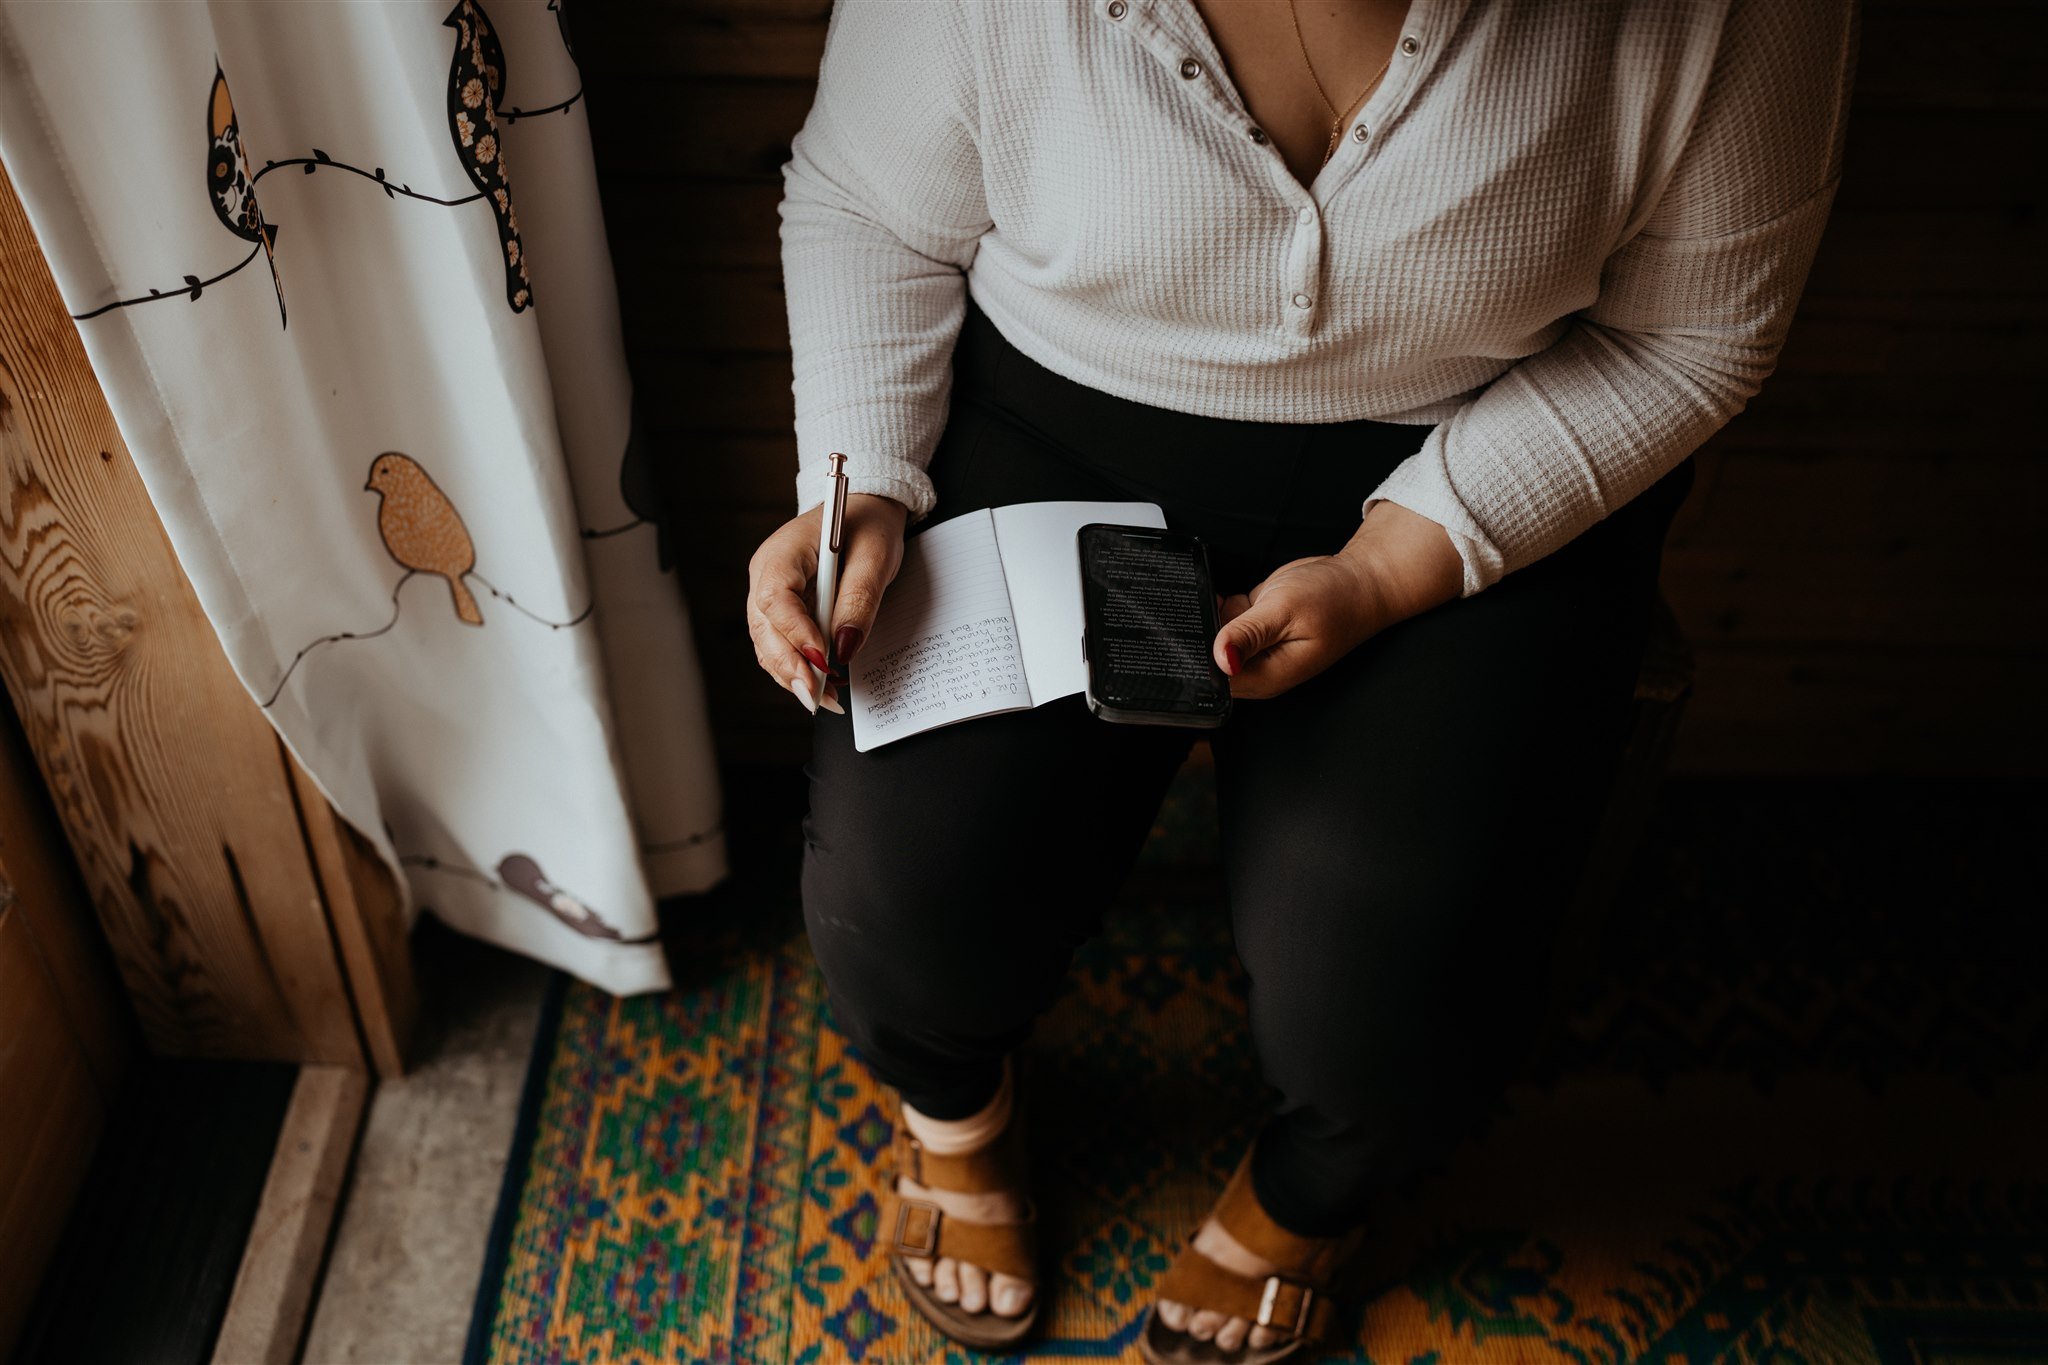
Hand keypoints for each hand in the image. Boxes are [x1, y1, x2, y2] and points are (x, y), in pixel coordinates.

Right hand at [746, 493, 907, 713]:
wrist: (864, 509)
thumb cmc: (868, 525)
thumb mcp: (875, 556)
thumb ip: (860, 600)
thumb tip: (844, 648)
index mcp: (782, 552)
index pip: (775, 598)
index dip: (795, 633)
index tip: (823, 659)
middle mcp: (766, 574)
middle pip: (764, 629)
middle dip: (790, 667)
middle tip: (818, 697)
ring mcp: (769, 594)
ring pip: (768, 645)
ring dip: (793, 675)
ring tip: (825, 700)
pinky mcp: (782, 610)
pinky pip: (781, 645)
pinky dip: (798, 668)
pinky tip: (822, 686)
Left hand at [1211, 500, 1462, 699]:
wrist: (1360, 580)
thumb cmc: (1335, 598)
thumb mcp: (1286, 611)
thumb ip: (1249, 634)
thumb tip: (1221, 659)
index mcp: (1268, 675)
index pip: (1216, 682)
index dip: (1193, 662)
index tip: (1179, 638)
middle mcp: (1260, 667)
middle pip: (1209, 664)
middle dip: (1196, 641)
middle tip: (1186, 612)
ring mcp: (1257, 648)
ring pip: (1213, 641)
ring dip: (1204, 622)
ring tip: (1197, 600)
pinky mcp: (1257, 627)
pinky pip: (1224, 622)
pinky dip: (1216, 609)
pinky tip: (1212, 594)